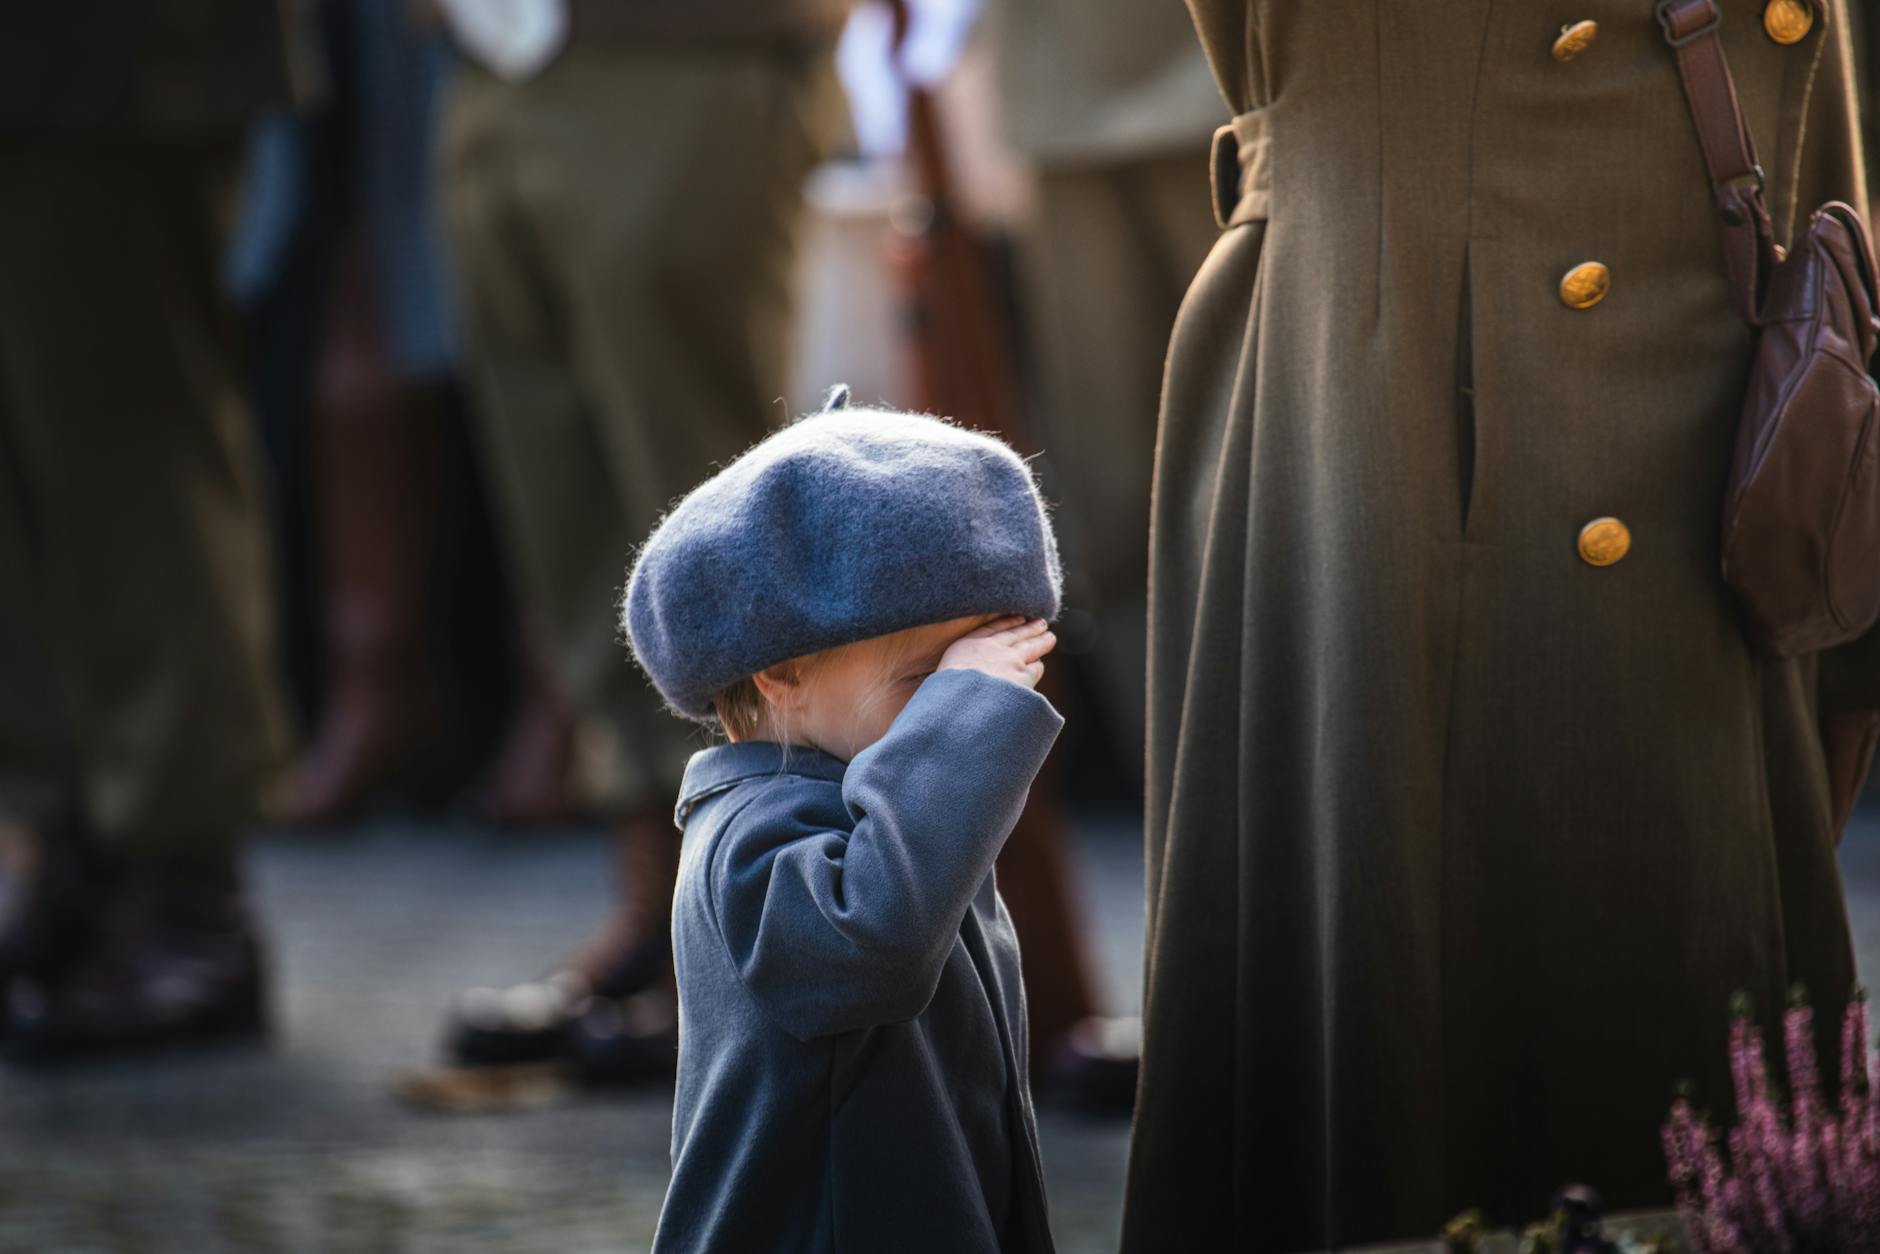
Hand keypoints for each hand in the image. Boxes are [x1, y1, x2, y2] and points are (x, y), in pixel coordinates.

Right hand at [936, 616, 1055, 690]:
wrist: (960, 708)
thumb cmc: (947, 698)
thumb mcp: (944, 676)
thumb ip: (959, 669)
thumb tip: (968, 675)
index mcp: (967, 645)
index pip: (992, 628)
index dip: (1008, 622)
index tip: (1018, 618)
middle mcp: (991, 647)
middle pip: (1015, 633)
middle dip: (1029, 627)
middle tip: (1040, 623)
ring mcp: (1010, 659)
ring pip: (1031, 646)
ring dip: (1042, 641)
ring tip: (1049, 638)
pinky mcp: (1024, 675)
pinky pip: (1036, 667)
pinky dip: (1038, 666)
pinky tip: (1040, 664)